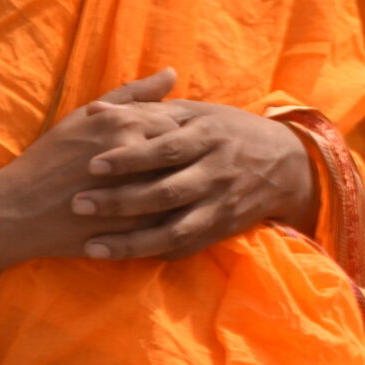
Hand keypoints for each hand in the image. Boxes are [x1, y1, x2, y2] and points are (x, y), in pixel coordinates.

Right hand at [0, 71, 178, 274]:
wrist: (16, 212)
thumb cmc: (49, 159)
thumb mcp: (85, 117)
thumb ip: (132, 94)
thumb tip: (172, 72)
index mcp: (124, 124)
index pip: (177, 119)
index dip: (179, 130)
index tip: (174, 139)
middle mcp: (134, 152)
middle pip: (185, 150)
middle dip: (186, 157)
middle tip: (178, 163)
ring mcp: (136, 190)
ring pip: (182, 183)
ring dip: (183, 184)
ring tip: (175, 184)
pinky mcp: (134, 224)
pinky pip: (172, 214)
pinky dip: (176, 211)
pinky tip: (171, 209)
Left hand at [70, 101, 317, 260]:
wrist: (286, 164)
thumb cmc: (229, 131)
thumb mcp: (196, 113)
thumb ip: (147, 111)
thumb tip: (95, 108)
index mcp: (210, 137)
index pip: (166, 150)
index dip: (130, 158)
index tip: (93, 165)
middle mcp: (216, 172)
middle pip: (165, 192)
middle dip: (120, 201)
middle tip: (78, 204)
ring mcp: (220, 205)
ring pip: (174, 230)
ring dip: (131, 242)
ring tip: (91, 246)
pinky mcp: (221, 229)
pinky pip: (185, 246)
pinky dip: (153, 253)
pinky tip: (122, 256)